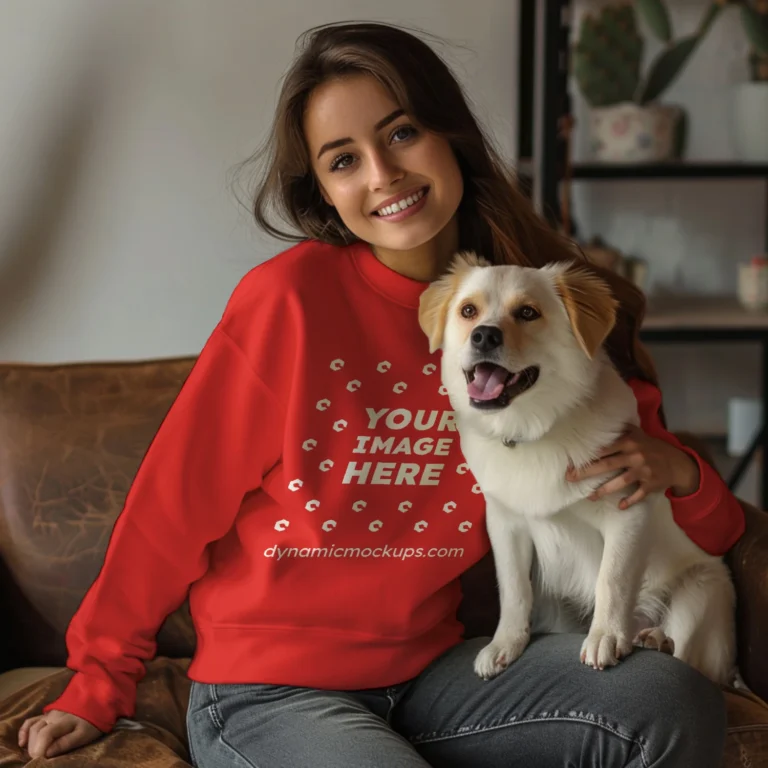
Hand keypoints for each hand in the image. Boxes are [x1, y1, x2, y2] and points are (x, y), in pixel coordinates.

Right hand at [18, 709, 102, 758]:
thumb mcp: (84, 735)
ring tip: (36, 754)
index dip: (39, 749)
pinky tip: (22, 743)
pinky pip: (31, 720)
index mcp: (63, 721)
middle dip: (35, 748)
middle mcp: (53, 716)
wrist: (98, 703)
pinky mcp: (48, 714)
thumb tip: (47, 753)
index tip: (40, 760)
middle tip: (39, 759)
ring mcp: (50, 714)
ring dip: (30, 742)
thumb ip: (66, 743)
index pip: (45, 734)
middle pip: (36, 732)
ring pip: (33, 727)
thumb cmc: (92, 722)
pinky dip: (24, 731)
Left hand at [566, 424, 699, 509]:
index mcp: (629, 442)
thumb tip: (601, 421)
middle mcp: (635, 456)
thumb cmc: (653, 447)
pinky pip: (639, 494)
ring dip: (604, 489)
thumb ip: (622, 430)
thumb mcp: (639, 434)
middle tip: (570, 478)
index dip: (589, 455)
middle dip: (588, 472)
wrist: (678, 463)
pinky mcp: (651, 484)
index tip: (572, 460)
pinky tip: (620, 506)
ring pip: (621, 481)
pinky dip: (630, 500)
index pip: (605, 448)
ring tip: (589, 497)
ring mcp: (643, 471)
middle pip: (608, 465)